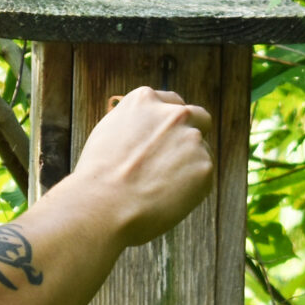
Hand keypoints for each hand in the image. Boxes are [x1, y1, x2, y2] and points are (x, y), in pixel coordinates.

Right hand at [61, 85, 214, 244]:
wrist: (104, 203)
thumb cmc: (99, 175)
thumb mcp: (109, 132)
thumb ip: (135, 125)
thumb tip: (148, 132)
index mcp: (145, 100)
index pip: (173, 102)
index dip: (171, 122)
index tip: (169, 136)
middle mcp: (173, 114)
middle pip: (198, 117)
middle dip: (192, 133)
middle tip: (179, 159)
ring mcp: (191, 139)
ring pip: (200, 152)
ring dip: (188, 166)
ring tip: (157, 188)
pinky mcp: (204, 166)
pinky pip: (202, 177)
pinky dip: (190, 188)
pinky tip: (165, 197)